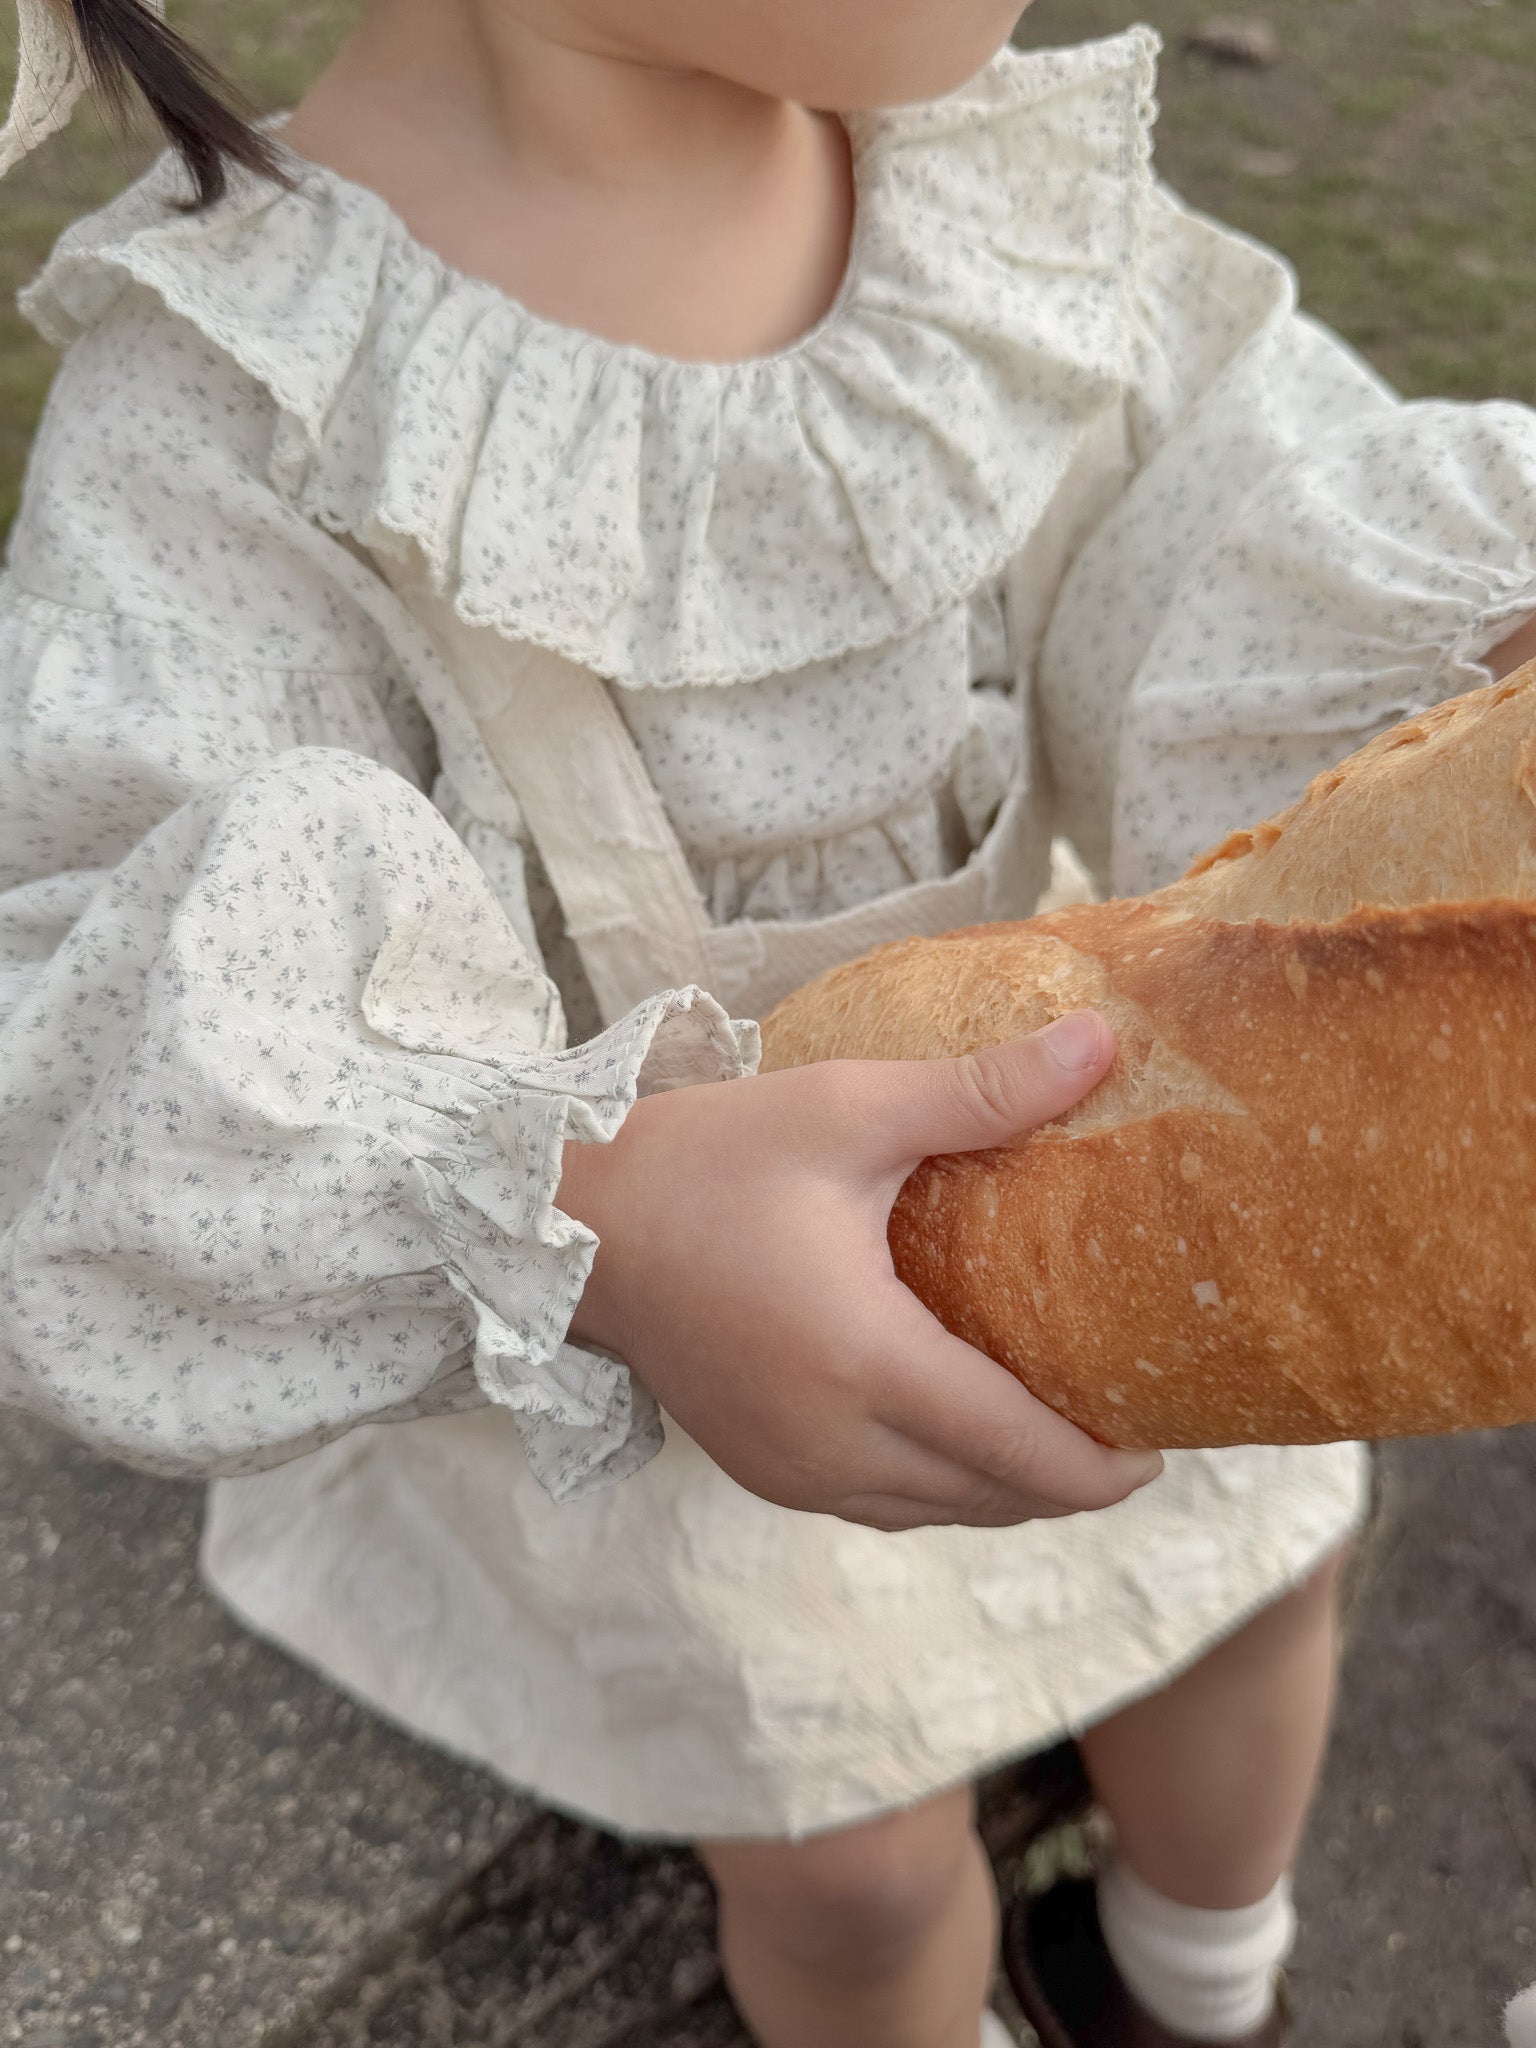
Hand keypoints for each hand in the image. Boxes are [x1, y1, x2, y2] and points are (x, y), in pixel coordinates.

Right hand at [557, 1010, 1161, 1529]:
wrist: (572, 1226)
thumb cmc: (706, 1160)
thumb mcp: (846, 1111)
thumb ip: (979, 1092)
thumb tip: (1100, 1045)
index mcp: (866, 1362)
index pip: (1021, 1452)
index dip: (1104, 1464)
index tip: (1162, 1438)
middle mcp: (833, 1441)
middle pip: (993, 1497)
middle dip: (1071, 1478)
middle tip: (1127, 1420)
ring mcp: (792, 1469)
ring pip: (939, 1511)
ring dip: (1008, 1486)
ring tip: (1061, 1428)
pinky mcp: (764, 1471)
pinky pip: (884, 1505)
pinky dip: (942, 1485)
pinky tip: (963, 1432)